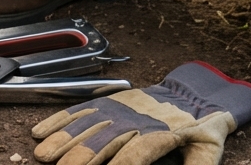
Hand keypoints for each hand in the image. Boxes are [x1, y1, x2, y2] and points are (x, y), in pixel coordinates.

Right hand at [32, 62, 250, 164]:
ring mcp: (116, 109)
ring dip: (63, 140)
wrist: (193, 93)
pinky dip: (59, 120)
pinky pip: (80, 110)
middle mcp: (132, 120)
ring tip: (43, 155)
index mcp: (158, 135)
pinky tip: (41, 131)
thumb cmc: (202, 128)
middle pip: (102, 140)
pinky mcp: (107, 102)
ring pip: (85, 125)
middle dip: (79, 157)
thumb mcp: (209, 150)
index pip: (134, 155)